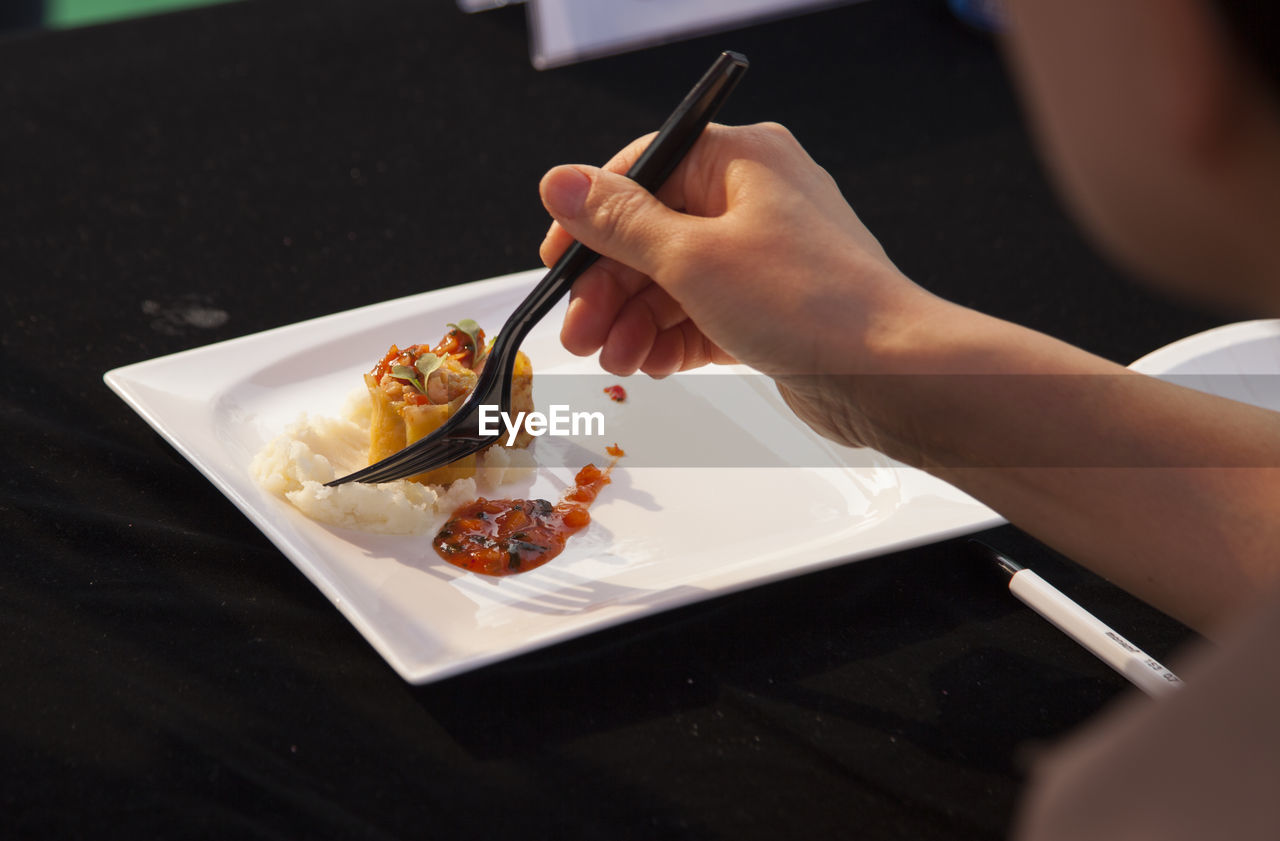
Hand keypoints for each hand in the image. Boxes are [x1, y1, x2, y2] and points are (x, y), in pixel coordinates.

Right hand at [539, 122, 927, 378]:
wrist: (890, 375)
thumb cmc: (813, 303)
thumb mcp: (693, 257)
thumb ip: (620, 223)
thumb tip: (561, 182)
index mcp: (740, 160)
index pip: (642, 174)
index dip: (591, 221)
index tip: (558, 262)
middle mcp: (753, 199)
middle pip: (651, 234)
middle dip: (610, 288)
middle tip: (579, 332)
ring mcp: (763, 254)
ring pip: (673, 280)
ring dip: (635, 322)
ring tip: (614, 359)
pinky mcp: (769, 305)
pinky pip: (702, 312)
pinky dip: (671, 338)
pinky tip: (650, 364)